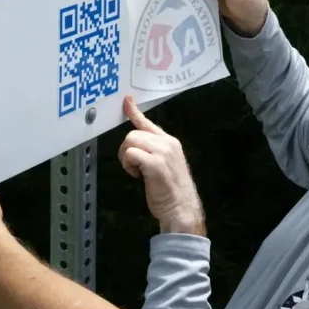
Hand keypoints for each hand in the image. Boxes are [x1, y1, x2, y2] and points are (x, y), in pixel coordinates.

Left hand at [118, 96, 205, 235]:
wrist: (182, 208)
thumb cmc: (171, 191)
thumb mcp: (166, 165)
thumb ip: (154, 152)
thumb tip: (136, 148)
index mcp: (170, 142)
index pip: (148, 123)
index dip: (135, 111)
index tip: (127, 100)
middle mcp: (167, 143)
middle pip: (133, 133)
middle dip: (127, 150)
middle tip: (133, 167)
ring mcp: (162, 152)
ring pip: (130, 141)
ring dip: (126, 158)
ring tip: (136, 172)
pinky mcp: (155, 163)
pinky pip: (130, 154)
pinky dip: (128, 166)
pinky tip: (138, 177)